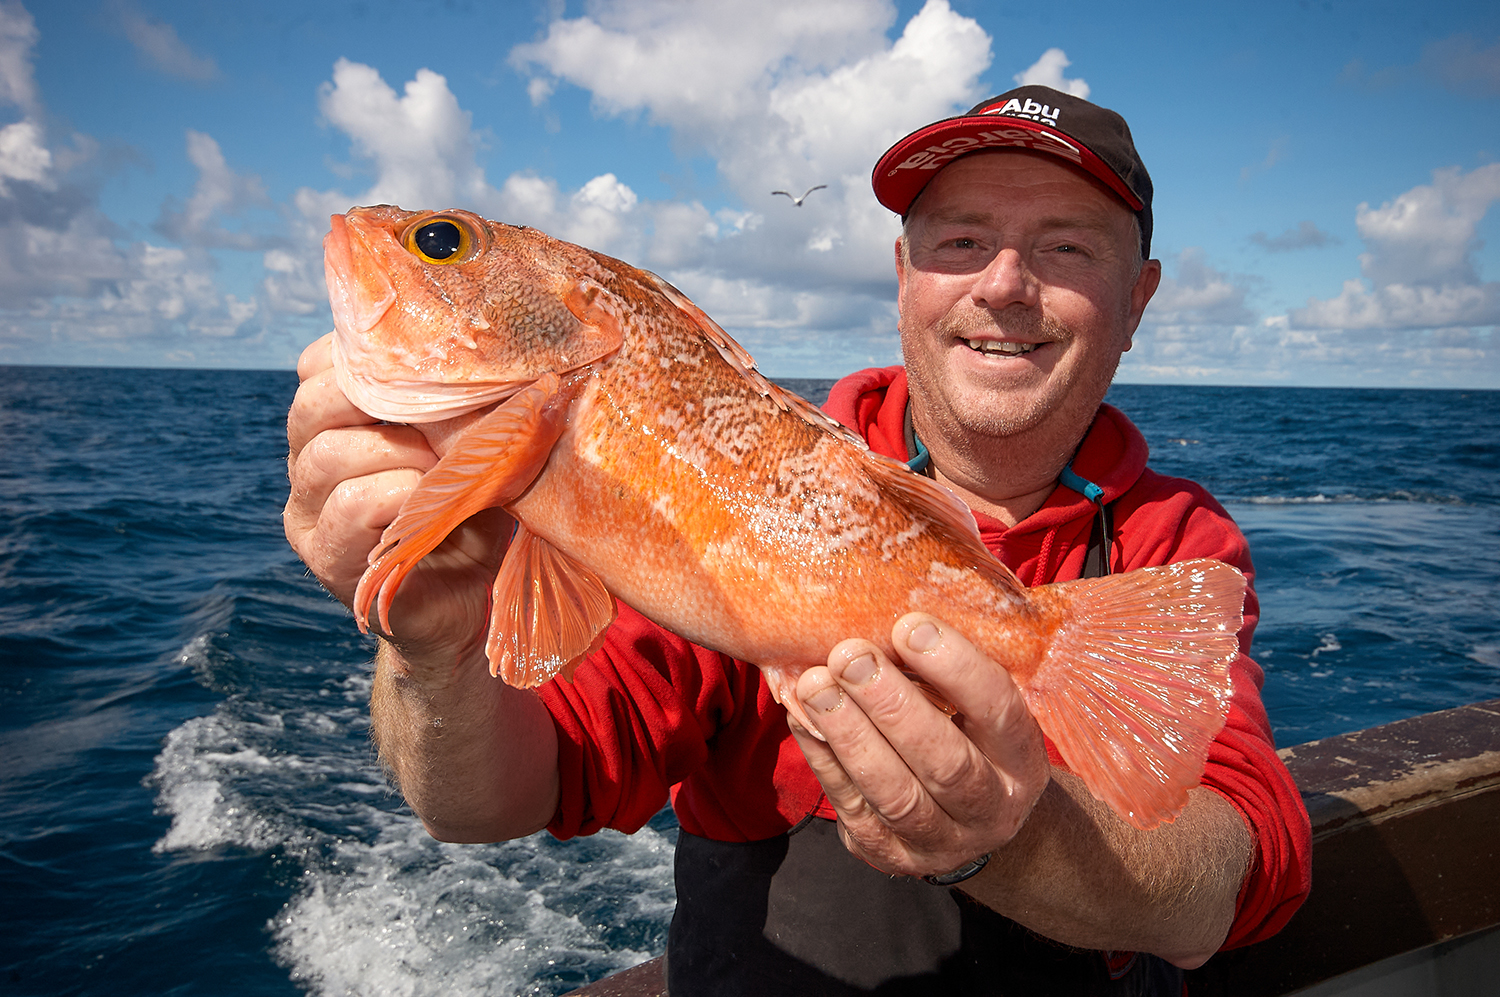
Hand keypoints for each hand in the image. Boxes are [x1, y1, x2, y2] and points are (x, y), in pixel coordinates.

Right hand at [282, 332, 508, 675]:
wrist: (475, 602)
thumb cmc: (475, 512)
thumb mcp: (469, 444)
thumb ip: (459, 402)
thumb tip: (502, 354)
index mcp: (334, 425)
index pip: (315, 367)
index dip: (363, 355)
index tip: (424, 361)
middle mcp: (307, 463)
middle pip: (312, 403)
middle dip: (379, 398)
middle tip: (440, 413)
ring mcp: (308, 514)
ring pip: (328, 454)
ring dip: (397, 451)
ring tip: (445, 465)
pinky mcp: (326, 557)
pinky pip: (352, 506)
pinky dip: (399, 493)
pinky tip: (435, 500)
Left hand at [789, 614, 1049, 878]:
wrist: (974, 822)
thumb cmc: (973, 739)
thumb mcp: (987, 708)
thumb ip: (954, 669)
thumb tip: (897, 599)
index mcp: (1022, 760)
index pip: (998, 712)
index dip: (956, 668)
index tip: (909, 626)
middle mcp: (990, 809)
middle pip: (944, 763)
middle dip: (892, 705)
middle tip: (849, 655)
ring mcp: (939, 840)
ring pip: (893, 793)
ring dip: (848, 734)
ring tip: (815, 684)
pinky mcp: (887, 853)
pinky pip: (851, 805)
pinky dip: (823, 757)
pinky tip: (803, 716)